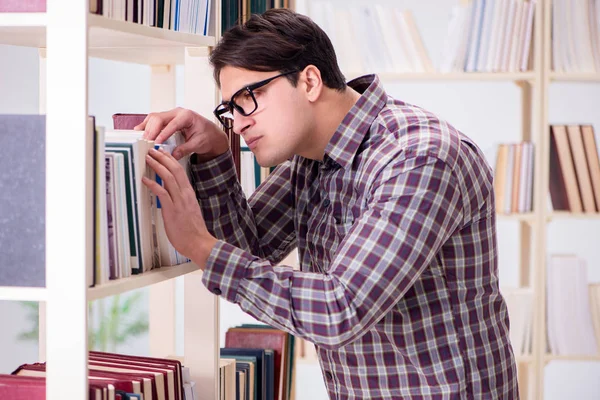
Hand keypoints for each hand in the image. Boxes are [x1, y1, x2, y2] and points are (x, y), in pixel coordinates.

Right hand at [135, 107, 229, 160]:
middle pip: (159, 118)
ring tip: (141, 139)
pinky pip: (155, 120)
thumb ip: (185, 149)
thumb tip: (173, 155)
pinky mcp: (167, 119)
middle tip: (146, 142)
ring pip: (154, 118)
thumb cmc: (207, 136)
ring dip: (147, 128)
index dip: (163, 133)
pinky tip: (140, 132)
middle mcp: (178, 112)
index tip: (156, 142)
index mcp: (187, 116)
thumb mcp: (198, 144)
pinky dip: (147, 126)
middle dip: (151, 130)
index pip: (172, 124)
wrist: (211, 133)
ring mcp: (172, 115)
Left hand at [142, 147, 216, 268]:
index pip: (180, 171)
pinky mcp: (173, 210)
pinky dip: (152, 184)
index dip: (170, 160)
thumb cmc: (193, 230)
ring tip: (148, 159)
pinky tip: (145, 179)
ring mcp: (179, 201)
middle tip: (153, 150)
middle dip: (163, 158)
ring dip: (157, 166)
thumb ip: (180, 201)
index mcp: (189, 193)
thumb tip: (170, 195)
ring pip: (168, 177)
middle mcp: (185, 194)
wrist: (199, 242)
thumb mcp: (188, 210)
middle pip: (174, 170)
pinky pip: (162, 193)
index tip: (162, 153)